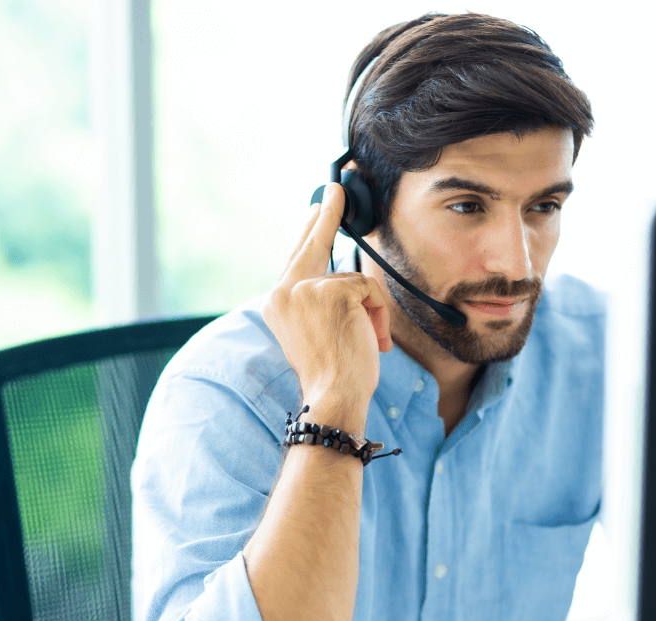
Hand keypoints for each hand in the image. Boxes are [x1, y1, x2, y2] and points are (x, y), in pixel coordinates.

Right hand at [263, 183, 392, 426]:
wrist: (333, 396)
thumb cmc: (332, 374)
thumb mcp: (317, 332)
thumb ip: (319, 301)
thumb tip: (342, 272)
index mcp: (277, 303)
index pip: (296, 258)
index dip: (309, 232)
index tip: (318, 208)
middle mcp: (284, 292)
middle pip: (313, 245)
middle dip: (326, 215)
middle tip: (336, 189)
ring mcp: (305, 289)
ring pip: (353, 280)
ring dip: (370, 309)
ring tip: (365, 341)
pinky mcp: (331, 291)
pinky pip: (368, 288)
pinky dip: (378, 313)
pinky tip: (372, 338)